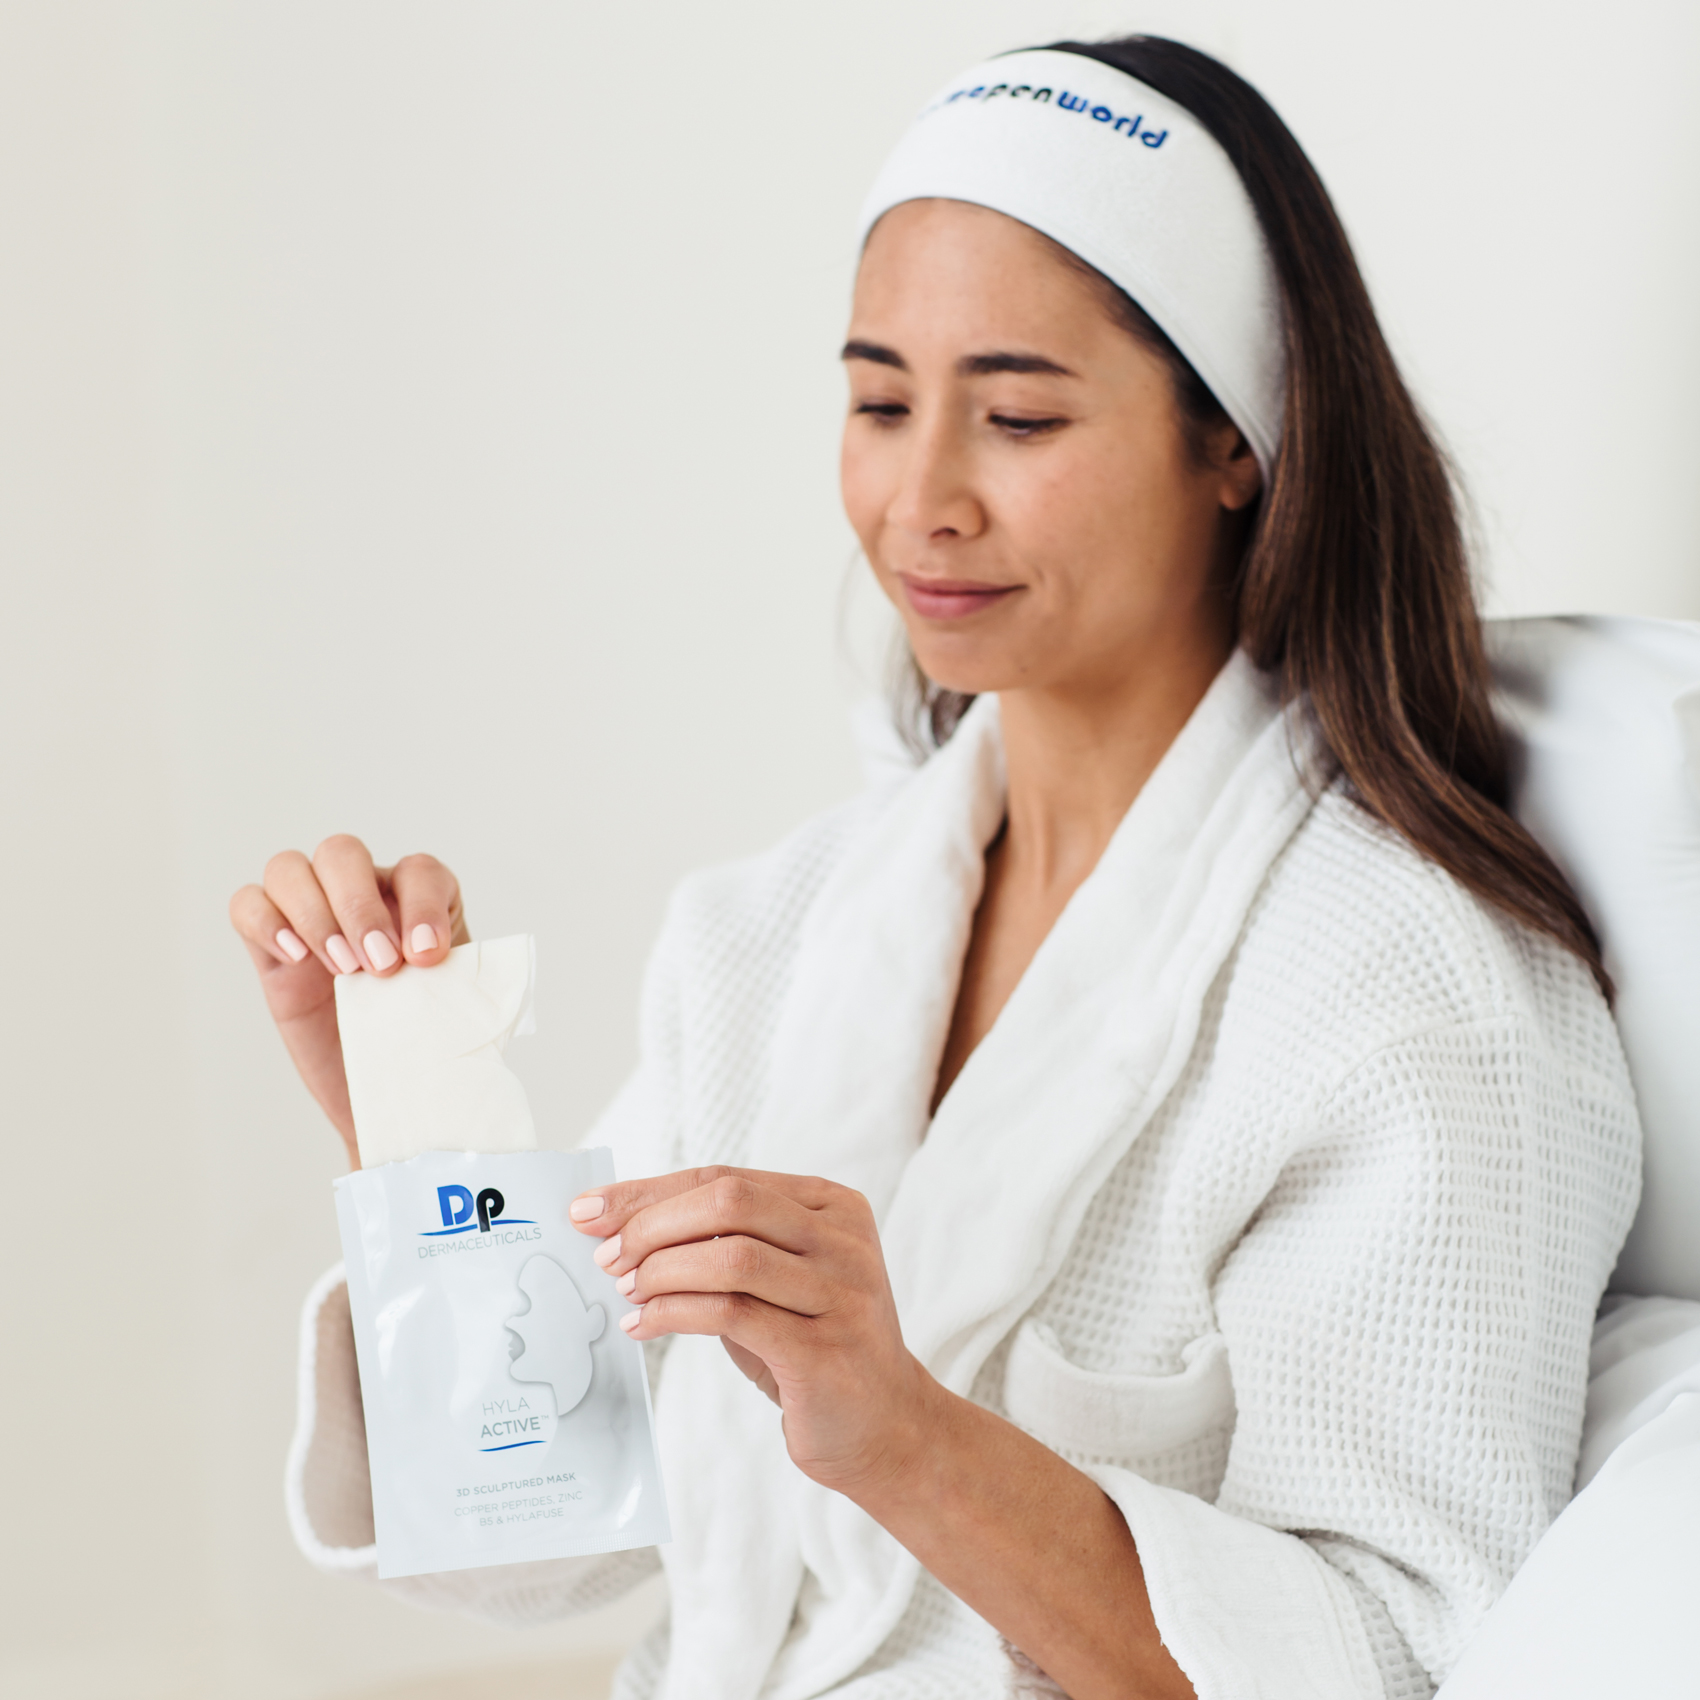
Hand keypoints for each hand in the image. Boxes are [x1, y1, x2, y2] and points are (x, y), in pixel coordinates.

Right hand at [228, 835, 468, 1162]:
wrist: (392, 1092)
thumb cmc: (428, 1042)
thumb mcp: (456, 1010)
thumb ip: (462, 985)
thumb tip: (467, 981)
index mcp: (419, 901)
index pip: (418, 870)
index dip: (422, 904)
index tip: (427, 956)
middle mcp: (362, 896)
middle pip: (342, 852)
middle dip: (359, 906)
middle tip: (380, 967)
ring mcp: (311, 917)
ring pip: (289, 868)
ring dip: (313, 913)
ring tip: (342, 969)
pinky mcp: (271, 949)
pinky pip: (248, 904)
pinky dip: (265, 922)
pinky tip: (295, 958)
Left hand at [570, 1166, 938, 1495]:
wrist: (884, 1426)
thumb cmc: (812, 1344)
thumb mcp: (775, 1280)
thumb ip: (723, 1242)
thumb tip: (620, 1225)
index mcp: (832, 1206)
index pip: (726, 1178)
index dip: (651, 1191)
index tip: (591, 1211)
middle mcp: (844, 1240)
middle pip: (730, 1203)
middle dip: (652, 1224)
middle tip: (607, 1258)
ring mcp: (841, 1293)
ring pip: (731, 1254)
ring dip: (661, 1270)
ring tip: (626, 1292)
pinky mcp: (823, 1350)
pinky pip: (733, 1314)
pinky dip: (674, 1314)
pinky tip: (644, 1326)